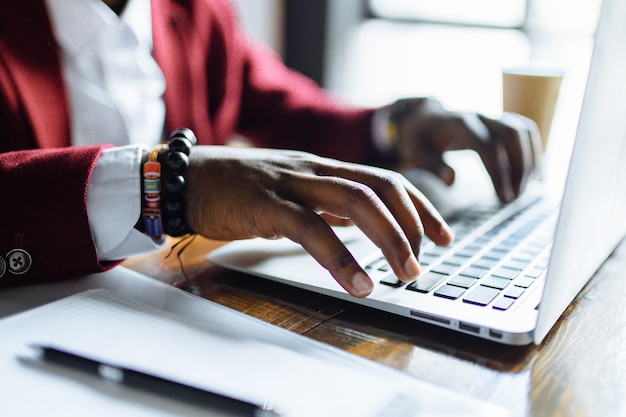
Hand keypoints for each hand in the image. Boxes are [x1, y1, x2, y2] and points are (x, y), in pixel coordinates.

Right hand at [185, 146, 452, 296]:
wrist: (185, 179)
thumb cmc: (236, 189)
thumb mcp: (289, 192)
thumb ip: (322, 204)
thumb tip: (356, 225)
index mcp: (322, 168)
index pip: (384, 179)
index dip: (419, 205)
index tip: (442, 234)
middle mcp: (314, 170)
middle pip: (379, 186)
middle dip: (412, 224)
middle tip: (426, 261)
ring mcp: (291, 183)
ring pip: (355, 201)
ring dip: (389, 238)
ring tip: (405, 273)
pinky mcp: (266, 204)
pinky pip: (312, 229)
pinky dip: (341, 258)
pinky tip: (358, 283)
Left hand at [389, 98, 541, 202]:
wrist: (421, 119)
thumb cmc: (418, 139)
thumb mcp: (416, 153)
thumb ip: (433, 166)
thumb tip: (452, 182)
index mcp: (457, 124)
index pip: (487, 146)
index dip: (498, 173)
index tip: (504, 199)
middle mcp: (478, 116)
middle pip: (511, 134)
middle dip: (519, 167)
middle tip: (514, 197)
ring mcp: (490, 117)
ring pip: (522, 130)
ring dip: (529, 160)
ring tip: (525, 190)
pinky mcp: (498, 122)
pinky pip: (524, 131)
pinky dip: (534, 151)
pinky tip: (535, 176)